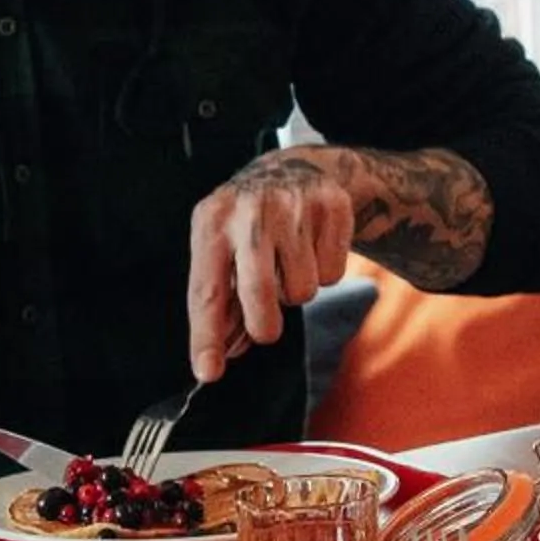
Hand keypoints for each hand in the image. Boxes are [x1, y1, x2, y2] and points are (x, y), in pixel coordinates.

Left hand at [185, 148, 354, 380]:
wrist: (297, 168)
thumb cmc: (250, 222)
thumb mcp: (222, 247)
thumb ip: (220, 300)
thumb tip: (219, 356)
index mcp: (212, 221)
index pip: (206, 290)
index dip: (206, 335)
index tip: (208, 371)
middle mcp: (250, 210)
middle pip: (259, 294)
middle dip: (265, 324)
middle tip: (266, 326)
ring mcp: (293, 205)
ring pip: (301, 290)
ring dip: (296, 291)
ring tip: (289, 264)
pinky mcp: (332, 207)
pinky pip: (333, 275)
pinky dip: (324, 273)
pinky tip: (312, 248)